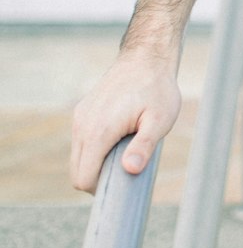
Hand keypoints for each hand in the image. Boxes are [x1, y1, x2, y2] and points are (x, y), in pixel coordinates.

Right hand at [70, 51, 181, 193]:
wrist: (147, 57)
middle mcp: (83, 125)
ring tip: (125, 153)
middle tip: (127, 170)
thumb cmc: (157, 89)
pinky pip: (81, 142)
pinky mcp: (82, 112)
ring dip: (96, 163)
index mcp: (99, 130)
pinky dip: (94, 150)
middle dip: (98, 179)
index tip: (124, 186)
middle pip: (77, 172)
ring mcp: (80, 117)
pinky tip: (118, 140)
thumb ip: (144, 146)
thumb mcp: (160, 119)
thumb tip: (130, 170)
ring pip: (78, 157)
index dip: (101, 190)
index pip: (83, 178)